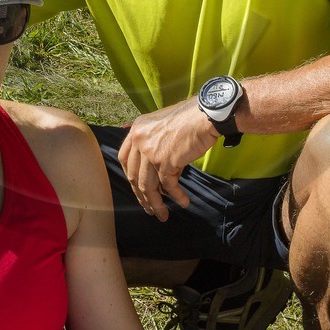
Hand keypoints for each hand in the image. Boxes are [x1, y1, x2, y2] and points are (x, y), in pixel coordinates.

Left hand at [118, 99, 218, 218]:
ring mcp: (150, 151)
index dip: (130, 176)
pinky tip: (183, 202)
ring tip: (162, 215)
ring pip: (148, 186)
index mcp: (136, 130)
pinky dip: (176, 196)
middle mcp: (139, 140)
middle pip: (134, 176)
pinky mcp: (166, 161)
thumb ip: (153, 142)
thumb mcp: (162, 125)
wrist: (205, 114)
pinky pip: (168, 186)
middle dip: (142, 196)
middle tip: (149, 209)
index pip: (124, 159)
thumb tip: (157, 169)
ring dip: (155, 204)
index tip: (137, 188)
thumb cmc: (189, 118)